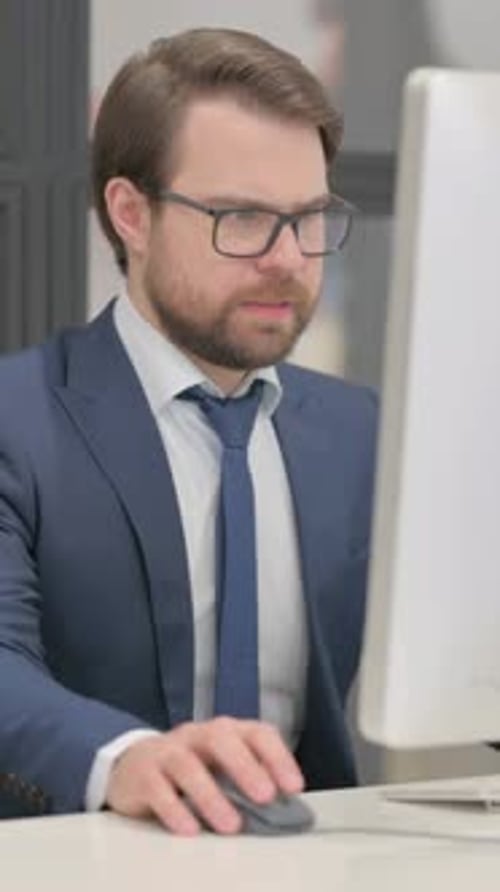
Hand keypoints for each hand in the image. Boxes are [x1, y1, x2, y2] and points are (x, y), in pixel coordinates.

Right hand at [106, 717, 303, 834]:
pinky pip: (158, 788)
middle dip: (245, 767)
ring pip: (187, 763)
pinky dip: (175, 809)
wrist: (133, 765)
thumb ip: (250, 781)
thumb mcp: (222, 770)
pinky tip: (190, 829)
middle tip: (265, 796)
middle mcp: (197, 735)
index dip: (277, 756)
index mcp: (225, 732)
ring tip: (231, 825)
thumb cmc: (191, 769)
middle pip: (220, 738)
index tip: (293, 786)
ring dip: (211, 795)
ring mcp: (167, 751)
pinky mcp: (143, 774)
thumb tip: (284, 807)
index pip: (255, 732)